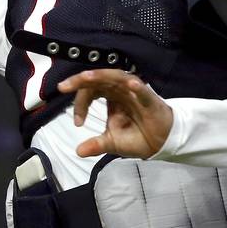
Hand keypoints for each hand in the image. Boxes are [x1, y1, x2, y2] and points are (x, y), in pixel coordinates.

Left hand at [57, 69, 173, 158]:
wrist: (161, 143)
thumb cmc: (137, 136)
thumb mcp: (113, 142)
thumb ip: (97, 145)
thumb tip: (78, 151)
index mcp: (111, 98)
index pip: (91, 91)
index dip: (80, 103)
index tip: (78, 123)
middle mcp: (121, 91)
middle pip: (99, 79)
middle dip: (81, 80)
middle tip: (65, 86)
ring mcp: (135, 93)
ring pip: (117, 78)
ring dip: (102, 76)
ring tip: (88, 77)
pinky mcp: (150, 100)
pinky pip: (143, 92)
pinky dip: (137, 87)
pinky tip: (130, 84)